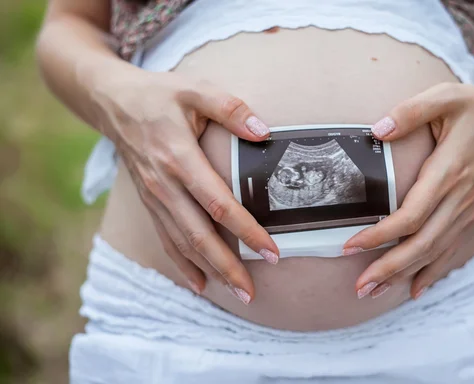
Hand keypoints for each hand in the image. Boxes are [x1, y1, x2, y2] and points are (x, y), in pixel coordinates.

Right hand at [94, 69, 279, 303]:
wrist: (113, 103)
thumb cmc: (159, 96)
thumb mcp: (195, 89)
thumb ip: (230, 108)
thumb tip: (264, 131)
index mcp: (179, 159)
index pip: (218, 204)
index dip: (246, 230)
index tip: (271, 250)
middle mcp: (164, 186)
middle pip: (199, 235)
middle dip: (228, 266)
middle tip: (253, 291)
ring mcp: (154, 198)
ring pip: (183, 244)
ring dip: (210, 272)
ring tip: (237, 292)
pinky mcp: (150, 203)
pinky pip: (166, 240)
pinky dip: (183, 265)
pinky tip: (200, 284)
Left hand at [343, 80, 473, 299]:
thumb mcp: (445, 96)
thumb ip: (410, 112)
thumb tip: (376, 131)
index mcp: (449, 171)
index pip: (411, 215)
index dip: (380, 235)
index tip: (350, 246)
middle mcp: (461, 198)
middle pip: (422, 244)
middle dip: (388, 268)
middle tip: (359, 289)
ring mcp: (469, 209)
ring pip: (435, 251)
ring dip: (404, 274)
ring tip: (374, 292)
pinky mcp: (472, 213)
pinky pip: (452, 249)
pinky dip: (433, 272)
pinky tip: (415, 289)